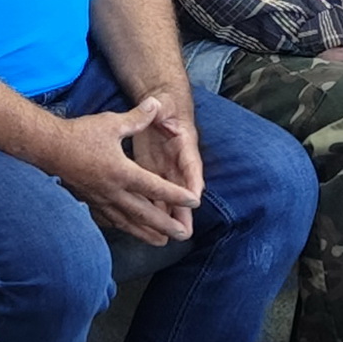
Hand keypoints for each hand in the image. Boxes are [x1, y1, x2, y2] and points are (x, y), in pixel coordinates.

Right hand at [46, 98, 201, 245]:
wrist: (47, 148)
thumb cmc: (80, 134)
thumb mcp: (112, 122)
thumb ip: (138, 117)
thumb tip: (157, 103)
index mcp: (122, 172)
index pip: (155, 187)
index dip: (176, 195)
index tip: (193, 202)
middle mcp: (113, 191)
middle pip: (145, 213)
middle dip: (166, 224)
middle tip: (184, 234)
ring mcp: (101, 200)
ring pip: (128, 221)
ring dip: (147, 232)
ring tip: (162, 242)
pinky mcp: (90, 202)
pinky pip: (110, 219)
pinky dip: (124, 227)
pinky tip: (130, 230)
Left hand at [130, 107, 204, 241]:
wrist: (163, 107)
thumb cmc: (164, 106)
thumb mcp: (162, 105)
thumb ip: (158, 108)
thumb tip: (156, 103)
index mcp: (184, 144)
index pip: (191, 164)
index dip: (193, 181)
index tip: (195, 198)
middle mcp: (179, 162)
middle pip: (183, 189)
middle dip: (185, 211)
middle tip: (185, 232)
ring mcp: (168, 170)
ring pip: (170, 197)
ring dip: (169, 216)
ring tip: (169, 238)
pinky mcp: (154, 173)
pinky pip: (155, 194)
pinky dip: (152, 209)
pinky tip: (147, 227)